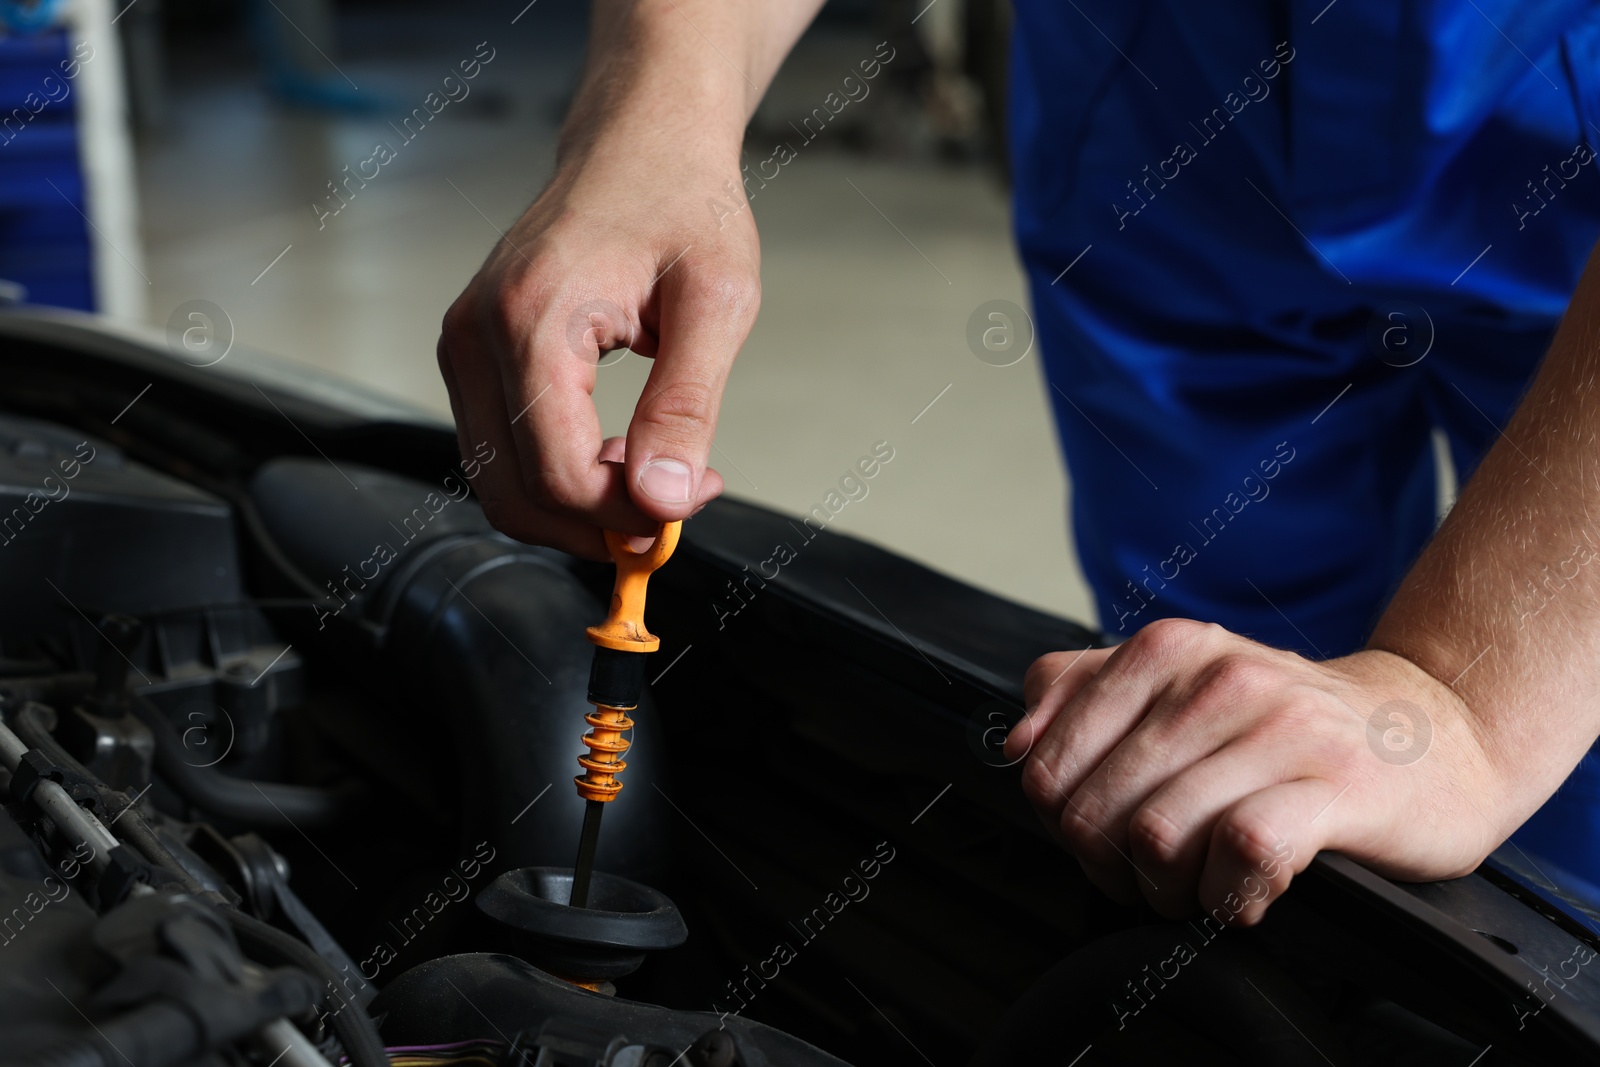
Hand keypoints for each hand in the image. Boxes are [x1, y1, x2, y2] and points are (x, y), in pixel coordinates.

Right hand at [438, 129, 759, 558]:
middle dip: (595, 523)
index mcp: (531, 317)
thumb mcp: (716, 302)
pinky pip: (501, 448)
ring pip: (500, 481)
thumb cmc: (681, 202)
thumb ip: (686, 407)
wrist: (642, 142)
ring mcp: (465, 343)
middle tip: (671, 510)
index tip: (687, 507)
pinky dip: (557, 474)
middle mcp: (477, 333)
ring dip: (576, 506)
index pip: (558, 471)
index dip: (623, 514)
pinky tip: (619, 452)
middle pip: (515, 491)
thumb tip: (664, 500)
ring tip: (653, 472)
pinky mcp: (472, 352)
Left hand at [1005, 618, 1507, 922]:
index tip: (1099, 837)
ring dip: (1167, 891)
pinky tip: (1246, 893)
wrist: (1435, 732)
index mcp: (1168, 651)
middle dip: (1108, 867)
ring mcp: (1281, 729)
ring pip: (1158, 837)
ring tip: (1197, 886)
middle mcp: (1218, 679)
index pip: (1047, 758)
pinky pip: (1242, 853)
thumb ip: (1086, 693)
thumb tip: (1016, 742)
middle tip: (1148, 876)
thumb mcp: (1182, 683)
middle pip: (1094, 809)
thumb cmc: (1290, 723)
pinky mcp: (1338, 786)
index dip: (1059, 821)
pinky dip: (1230, 896)